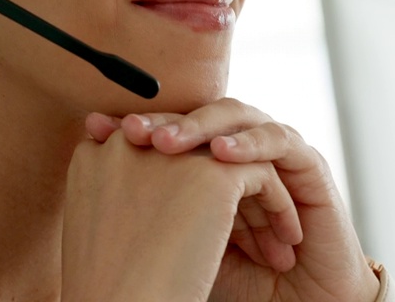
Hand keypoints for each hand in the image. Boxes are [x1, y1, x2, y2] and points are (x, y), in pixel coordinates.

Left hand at [86, 98, 380, 301]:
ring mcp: (273, 151)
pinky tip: (222, 156)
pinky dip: (251, 143)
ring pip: (236, 115)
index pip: (168, 125)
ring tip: (170, 144)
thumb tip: (86, 154)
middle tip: (133, 131)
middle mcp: (238, 147)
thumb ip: (142, 199)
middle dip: (164, 121)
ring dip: (202, 127)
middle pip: (198, 114)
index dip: (136, 125)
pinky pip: (280, 139)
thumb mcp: (176, 242)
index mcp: (204, 159)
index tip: (96, 128)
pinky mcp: (307, 165)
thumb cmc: (233, 280)